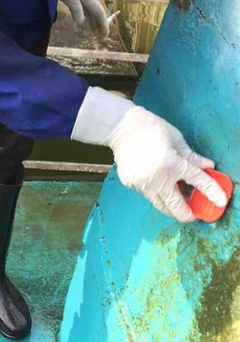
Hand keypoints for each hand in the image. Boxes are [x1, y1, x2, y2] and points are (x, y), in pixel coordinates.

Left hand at [59, 0, 108, 39]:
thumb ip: (76, 10)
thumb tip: (82, 22)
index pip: (100, 15)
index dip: (103, 27)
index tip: (103, 38)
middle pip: (97, 13)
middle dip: (98, 25)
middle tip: (98, 37)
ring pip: (91, 9)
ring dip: (92, 20)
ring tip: (91, 29)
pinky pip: (86, 5)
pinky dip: (87, 13)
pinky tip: (83, 17)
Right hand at [71, 87, 227, 221]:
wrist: (121, 128)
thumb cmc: (150, 128)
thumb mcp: (176, 139)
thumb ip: (192, 157)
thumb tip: (207, 167)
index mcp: (171, 164)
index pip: (197, 181)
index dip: (211, 192)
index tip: (220, 202)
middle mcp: (156, 178)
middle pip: (175, 207)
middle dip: (187, 214)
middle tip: (193, 213)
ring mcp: (141, 183)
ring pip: (160, 204)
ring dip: (171, 206)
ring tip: (178, 199)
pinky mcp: (131, 184)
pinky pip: (147, 193)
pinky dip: (155, 191)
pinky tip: (156, 180)